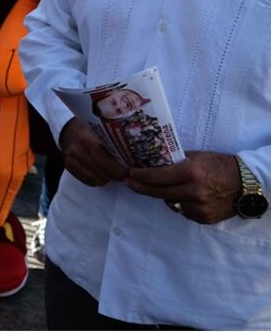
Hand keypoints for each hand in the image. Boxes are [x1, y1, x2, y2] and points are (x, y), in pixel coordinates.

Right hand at [58, 118, 128, 186]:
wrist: (68, 130)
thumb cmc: (89, 130)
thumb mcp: (99, 131)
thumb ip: (111, 142)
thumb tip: (132, 158)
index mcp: (86, 139)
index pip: (104, 161)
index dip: (118, 170)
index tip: (127, 172)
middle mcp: (76, 151)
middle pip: (101, 173)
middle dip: (114, 175)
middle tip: (123, 173)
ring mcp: (70, 160)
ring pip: (96, 180)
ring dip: (106, 178)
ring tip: (111, 172)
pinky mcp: (68, 167)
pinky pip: (88, 181)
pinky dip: (97, 179)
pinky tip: (100, 172)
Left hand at [125, 151, 240, 223]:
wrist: (246, 183)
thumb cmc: (219, 165)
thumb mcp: (197, 157)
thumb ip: (175, 162)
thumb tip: (153, 163)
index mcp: (190, 173)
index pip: (157, 177)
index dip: (140, 176)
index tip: (130, 174)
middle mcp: (193, 192)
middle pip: (158, 192)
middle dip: (141, 188)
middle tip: (130, 183)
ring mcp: (199, 207)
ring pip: (170, 203)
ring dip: (164, 195)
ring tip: (165, 187)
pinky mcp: (203, 218)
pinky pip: (183, 211)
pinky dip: (180, 203)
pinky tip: (185, 196)